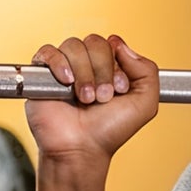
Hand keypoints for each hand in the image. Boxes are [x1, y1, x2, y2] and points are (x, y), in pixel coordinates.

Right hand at [23, 34, 159, 166]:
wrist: (82, 149)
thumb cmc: (109, 131)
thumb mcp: (145, 103)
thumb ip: (148, 70)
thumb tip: (121, 45)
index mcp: (110, 68)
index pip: (113, 44)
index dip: (117, 63)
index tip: (119, 88)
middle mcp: (87, 66)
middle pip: (94, 41)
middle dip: (102, 70)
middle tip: (102, 97)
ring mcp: (65, 68)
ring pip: (73, 46)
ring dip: (83, 73)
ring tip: (85, 99)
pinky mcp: (42, 75)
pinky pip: (48, 52)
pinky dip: (59, 64)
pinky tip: (66, 83)